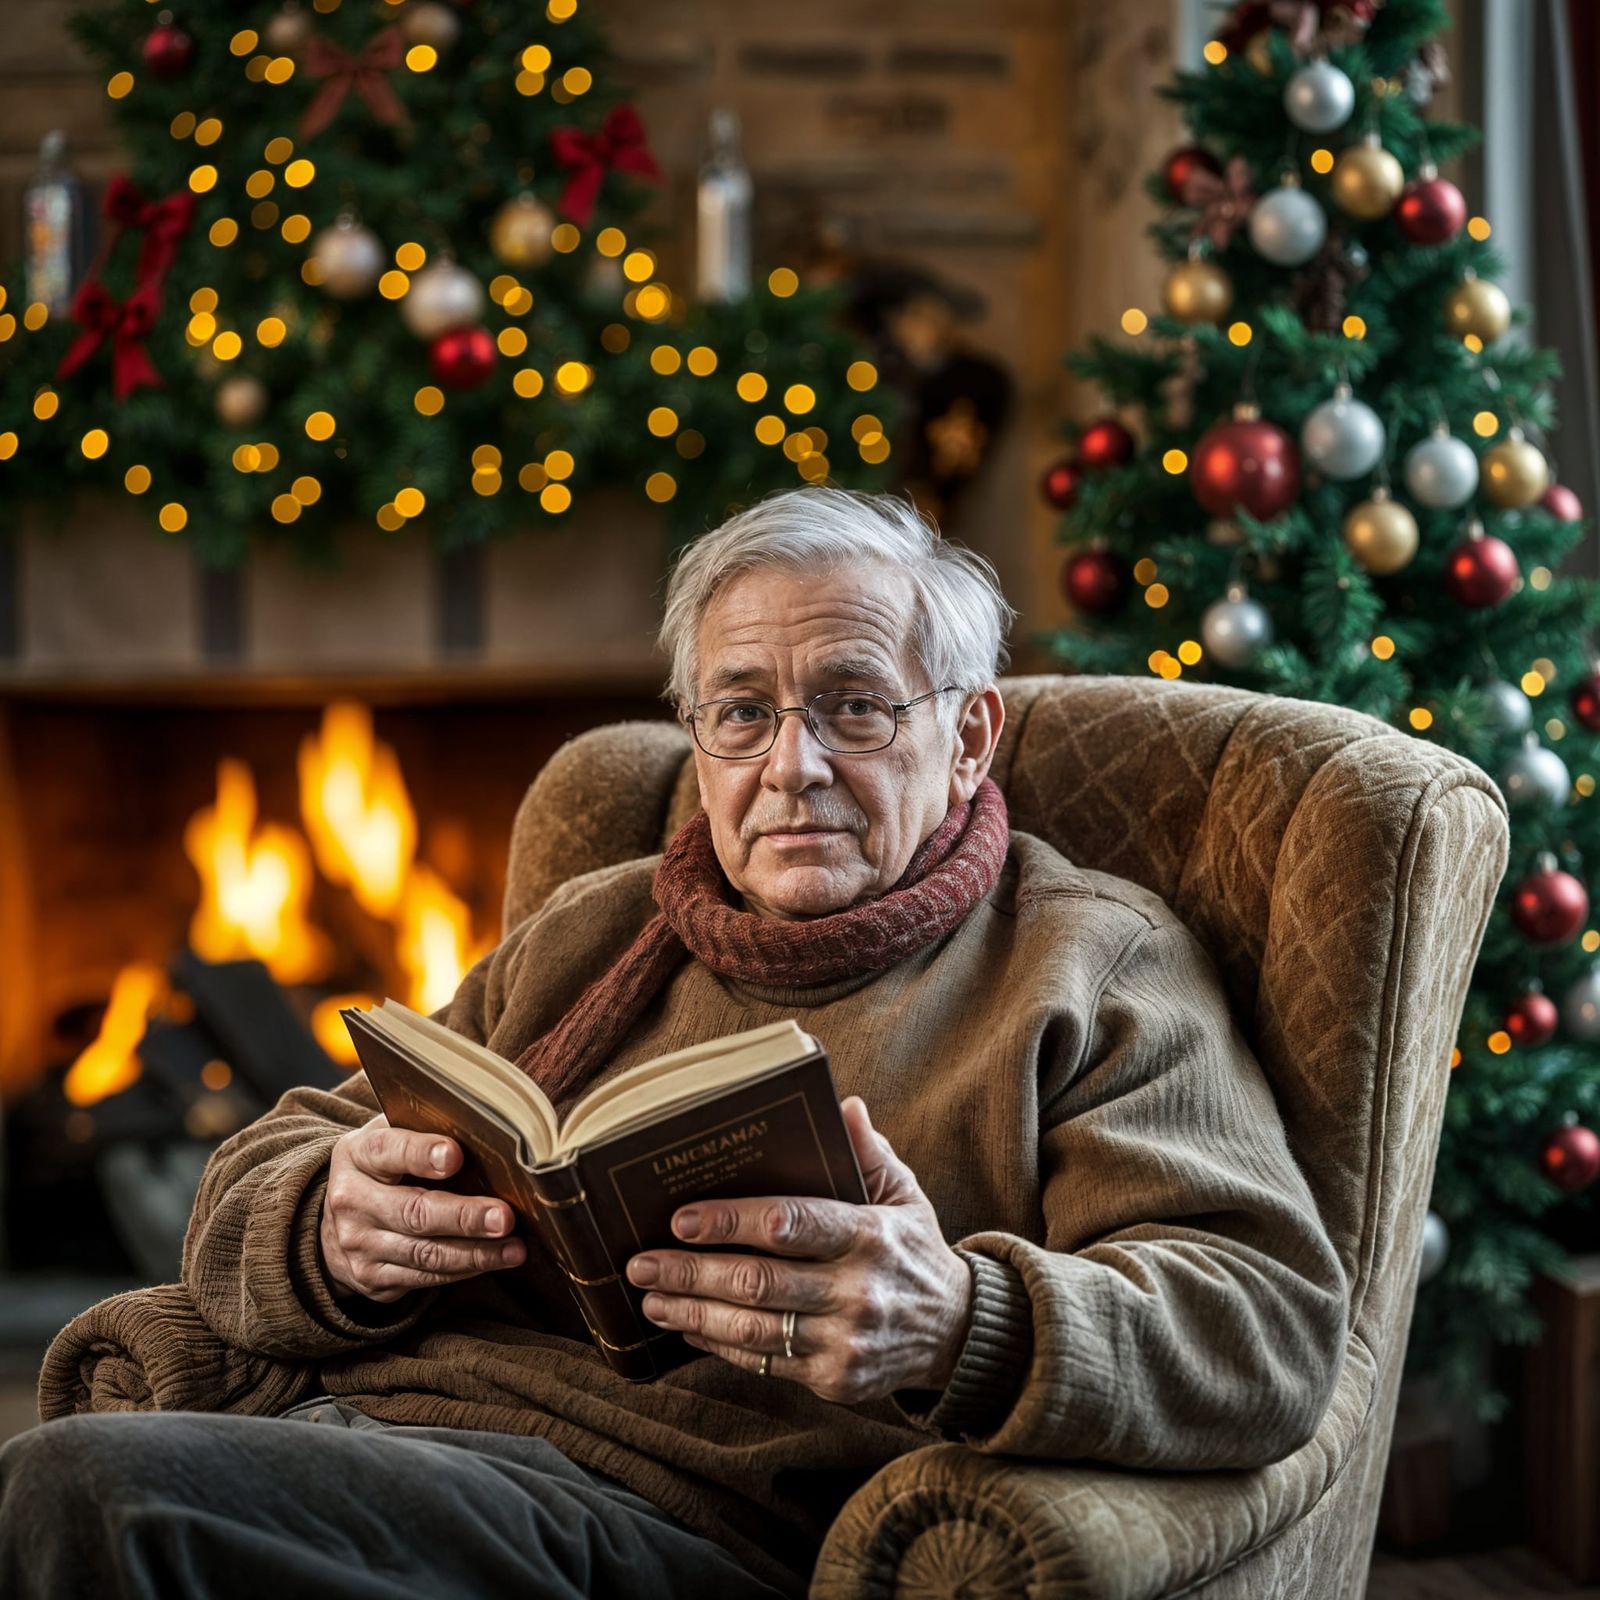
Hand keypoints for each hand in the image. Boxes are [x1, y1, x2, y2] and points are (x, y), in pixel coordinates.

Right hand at [320, 1113, 525, 1303]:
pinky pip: (425, 1278)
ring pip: (424, 1253)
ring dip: (475, 1253)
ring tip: (514, 1248)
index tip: (455, 1156)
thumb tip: (489, 1127)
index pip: (389, 1150)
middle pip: (413, 1212)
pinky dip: (464, 1270)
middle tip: (504, 1217)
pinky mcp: (372, 1278)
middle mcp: (352, 1201)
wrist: (338, 1219)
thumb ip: (428, 1128)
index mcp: (358, 1154)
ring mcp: (359, 1245)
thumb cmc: (385, 1166)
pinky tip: (493, 1261)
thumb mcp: (393, 1137)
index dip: (422, 1153)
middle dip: (463, 1217)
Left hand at [624, 1097, 972, 1403]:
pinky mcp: (835, 1381)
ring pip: (752, 1331)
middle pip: (758, 1282)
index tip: (681, 1218)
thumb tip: (843, 1103)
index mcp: (871, 1235)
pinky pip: (764, 1363)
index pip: (791, 1224)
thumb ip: (868, 1152)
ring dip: (692, 1314)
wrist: (957, 1333)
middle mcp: (858, 1291)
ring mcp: (846, 1342)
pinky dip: (718, 1346)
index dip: (731, 1221)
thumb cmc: (914, 1249)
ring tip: (651, 1298)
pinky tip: (688, 1328)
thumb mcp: (904, 1193)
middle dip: (691, 1272)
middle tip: (641, 1262)